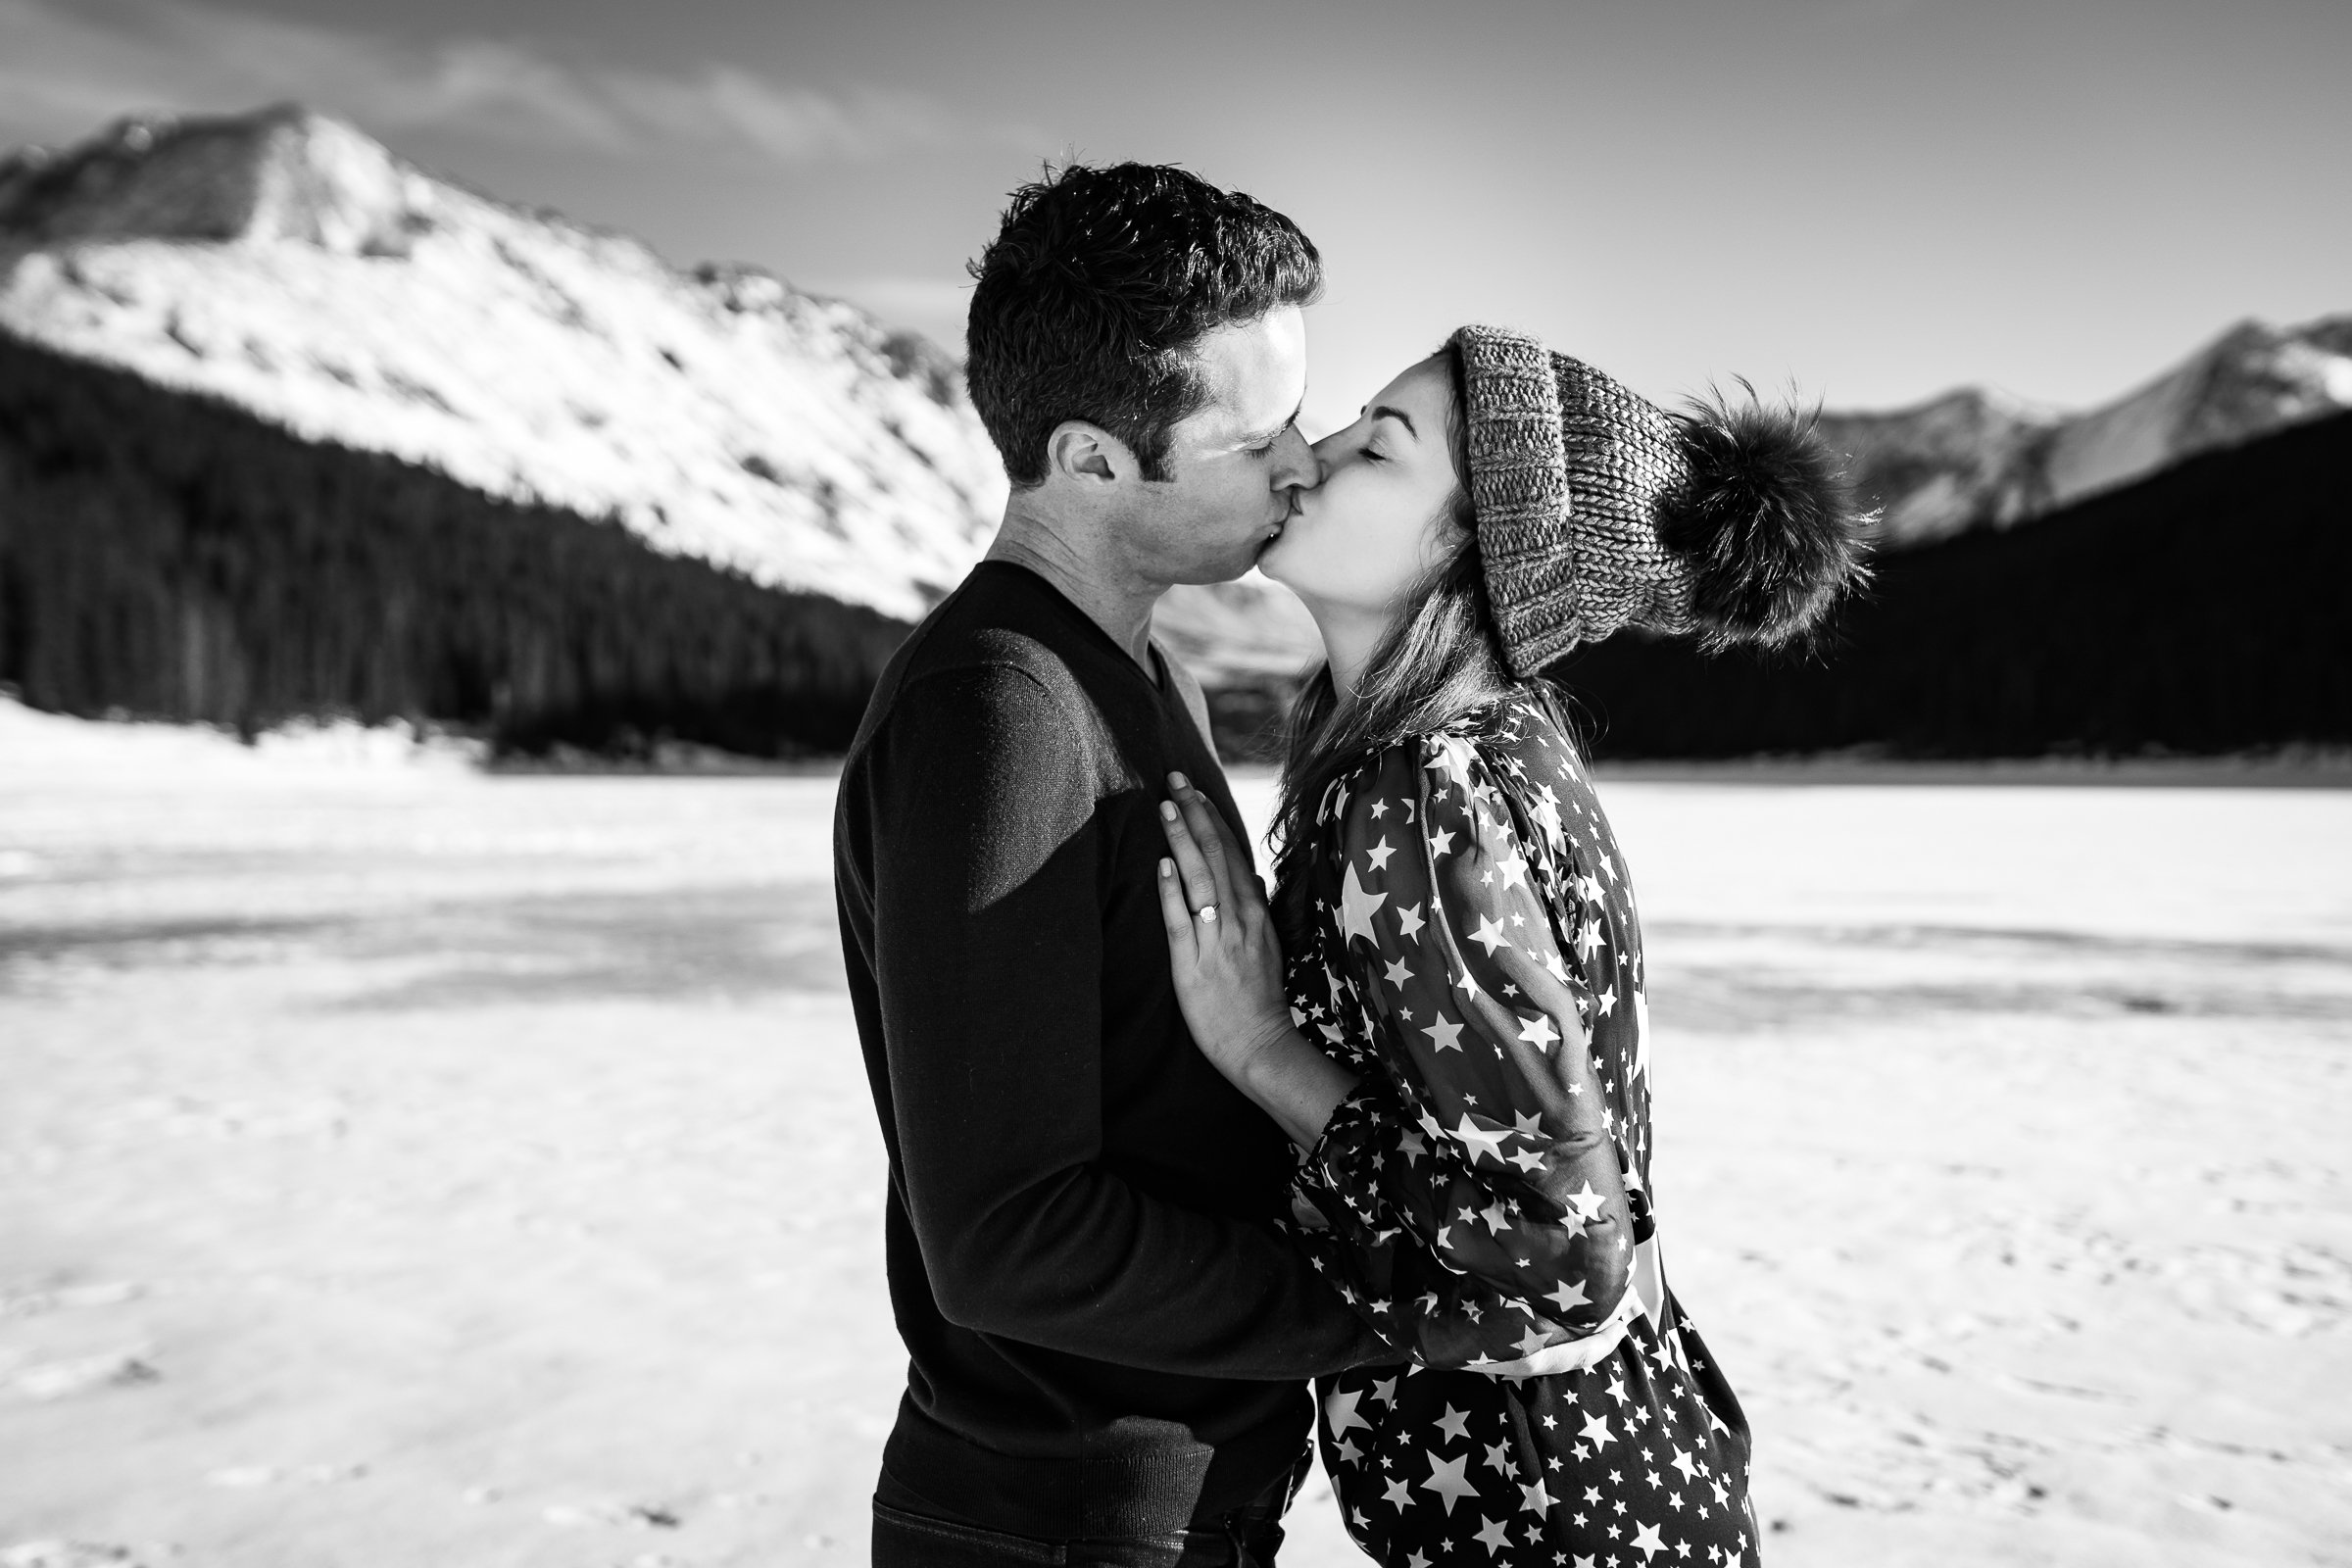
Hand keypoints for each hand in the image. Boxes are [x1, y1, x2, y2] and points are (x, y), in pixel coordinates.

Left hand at [1152, 772, 1291, 1083]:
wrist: (1258, 1044)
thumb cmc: (1258, 997)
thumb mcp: (1267, 945)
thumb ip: (1255, 907)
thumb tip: (1248, 873)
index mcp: (1255, 913)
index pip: (1232, 854)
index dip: (1212, 819)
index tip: (1196, 790)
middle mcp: (1239, 920)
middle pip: (1216, 855)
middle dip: (1195, 814)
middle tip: (1175, 779)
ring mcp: (1218, 940)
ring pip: (1200, 880)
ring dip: (1182, 840)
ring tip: (1165, 807)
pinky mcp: (1194, 965)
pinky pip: (1182, 922)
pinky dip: (1172, 892)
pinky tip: (1162, 866)